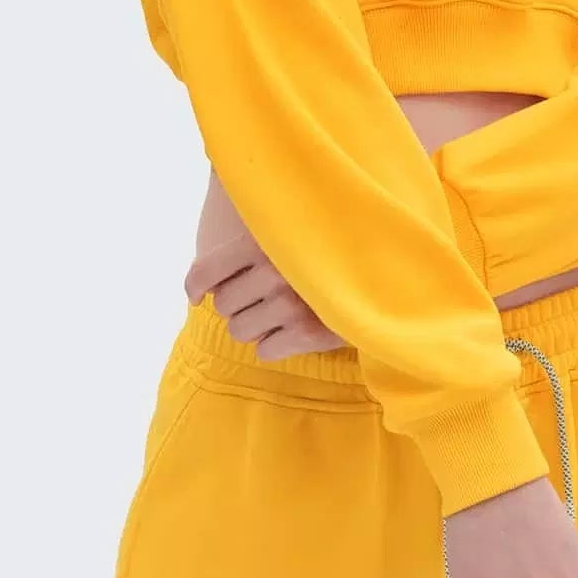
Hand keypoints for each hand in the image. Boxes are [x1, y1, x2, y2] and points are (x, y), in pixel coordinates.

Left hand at [184, 229, 348, 359]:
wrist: (381, 271)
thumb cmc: (326, 244)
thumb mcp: (284, 226)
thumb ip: (249, 234)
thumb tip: (206, 263)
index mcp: (261, 241)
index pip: (205, 273)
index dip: (196, 288)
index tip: (199, 295)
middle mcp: (273, 272)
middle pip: (223, 306)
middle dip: (239, 303)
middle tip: (263, 294)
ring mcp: (292, 306)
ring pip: (240, 331)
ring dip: (255, 324)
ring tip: (280, 311)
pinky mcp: (309, 334)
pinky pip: (265, 351)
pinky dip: (275, 344)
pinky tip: (292, 328)